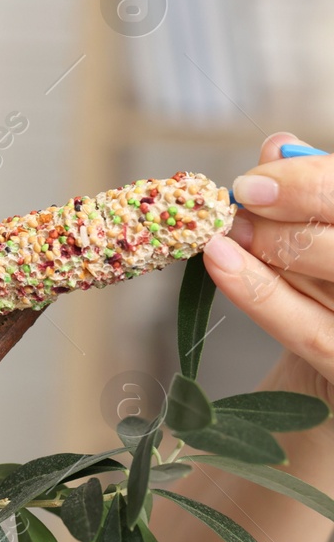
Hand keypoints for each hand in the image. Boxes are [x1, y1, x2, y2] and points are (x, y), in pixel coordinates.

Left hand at [202, 132, 333, 400]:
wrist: (325, 393)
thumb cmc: (330, 302)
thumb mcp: (325, 244)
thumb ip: (311, 199)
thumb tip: (278, 147)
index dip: (314, 180)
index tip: (257, 177)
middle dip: (296, 208)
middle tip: (240, 201)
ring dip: (273, 247)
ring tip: (225, 231)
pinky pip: (310, 332)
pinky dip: (259, 293)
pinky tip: (219, 263)